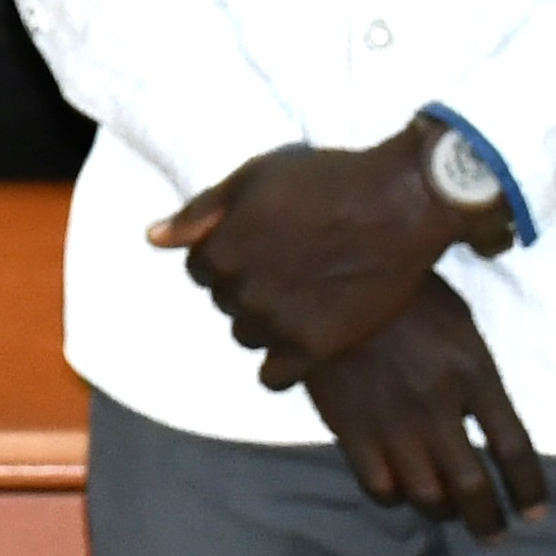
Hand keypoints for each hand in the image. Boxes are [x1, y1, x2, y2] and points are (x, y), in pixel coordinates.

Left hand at [155, 126, 487, 385]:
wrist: (402, 204)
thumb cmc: (327, 182)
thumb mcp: (254, 179)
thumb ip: (200, 213)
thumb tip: (153, 236)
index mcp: (221, 249)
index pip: (200, 268)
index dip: (228, 254)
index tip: (262, 244)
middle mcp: (243, 290)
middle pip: (224, 301)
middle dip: (248, 285)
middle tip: (290, 266)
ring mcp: (279, 322)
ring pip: (247, 335)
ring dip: (265, 321)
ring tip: (303, 296)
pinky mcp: (317, 347)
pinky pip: (274, 377)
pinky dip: (282, 363)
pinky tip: (303, 339)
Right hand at [301, 280, 548, 538]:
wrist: (325, 274)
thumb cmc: (403, 293)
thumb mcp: (458, 321)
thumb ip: (476, 374)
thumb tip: (488, 424)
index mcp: (473, 372)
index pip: (514, 449)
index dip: (529, 490)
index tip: (534, 514)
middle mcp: (436, 404)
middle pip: (473, 487)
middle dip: (489, 521)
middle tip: (494, 535)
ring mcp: (391, 419)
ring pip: (427, 496)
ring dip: (444, 514)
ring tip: (449, 515)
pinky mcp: (348, 426)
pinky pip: (379, 486)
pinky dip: (395, 498)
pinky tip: (399, 490)